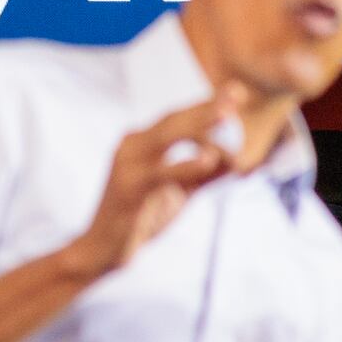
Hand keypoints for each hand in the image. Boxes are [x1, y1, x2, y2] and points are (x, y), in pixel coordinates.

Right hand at [68, 92, 253, 278]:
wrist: (104, 250)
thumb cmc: (142, 219)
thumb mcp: (179, 193)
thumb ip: (203, 176)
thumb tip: (237, 161)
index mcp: (141, 144)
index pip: (177, 118)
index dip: (206, 104)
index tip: (236, 92)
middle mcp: (131, 147)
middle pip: (173, 121)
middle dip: (206, 107)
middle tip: (236, 95)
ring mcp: (127, 165)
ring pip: (166, 138)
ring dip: (199, 127)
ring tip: (227, 117)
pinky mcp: (128, 188)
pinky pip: (160, 173)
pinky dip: (185, 165)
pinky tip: (208, 159)